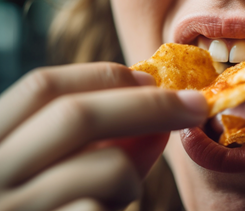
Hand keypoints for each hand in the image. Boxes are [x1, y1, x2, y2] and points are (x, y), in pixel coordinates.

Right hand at [0, 62, 206, 209]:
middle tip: (196, 104)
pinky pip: (104, 207)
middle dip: (150, 105)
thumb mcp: (64, 171)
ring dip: (135, 175)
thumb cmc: (50, 205)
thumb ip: (105, 145)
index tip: (150, 77)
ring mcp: (13, 209)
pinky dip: (123, 203)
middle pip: (76, 115)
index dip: (101, 76)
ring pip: (105, 166)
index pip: (41, 87)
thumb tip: (160, 120)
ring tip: (124, 194)